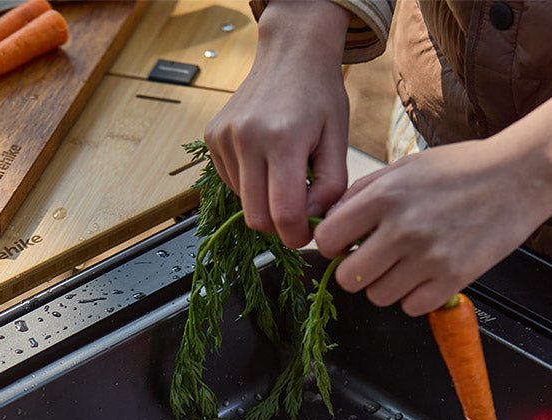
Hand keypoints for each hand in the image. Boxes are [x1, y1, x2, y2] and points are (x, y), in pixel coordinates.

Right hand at [205, 0, 350, 248]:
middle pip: (256, 217)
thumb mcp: (338, 139)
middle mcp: (247, 138)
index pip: (283, 213)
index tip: (307, 235)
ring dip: (264, 201)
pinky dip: (250, 184)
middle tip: (298, 216)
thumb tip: (311, 220)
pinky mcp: (212, 138)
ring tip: (283, 173)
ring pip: (243, 203)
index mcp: (283, 138)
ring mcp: (225, 138)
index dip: (296, 235)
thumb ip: (331, 186)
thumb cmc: (319, 95)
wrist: (290, 52)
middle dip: (279, 227)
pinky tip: (265, 161)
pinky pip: (231, 183)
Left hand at [313, 137, 551, 315]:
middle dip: (355, 271)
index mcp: (385, 196)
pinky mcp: (454, 278)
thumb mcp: (404, 167)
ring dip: (386, 284)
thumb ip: (362, 193)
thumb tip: (328, 222)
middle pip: (348, 278)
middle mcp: (403, 228)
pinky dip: (415, 297)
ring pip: (377, 296)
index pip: (327, 240)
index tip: (344, 245)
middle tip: (374, 259)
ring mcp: (429, 257)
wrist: (522, 174)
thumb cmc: (460, 169)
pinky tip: (426, 275)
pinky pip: (411, 307)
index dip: (331, 246)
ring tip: (406, 263)